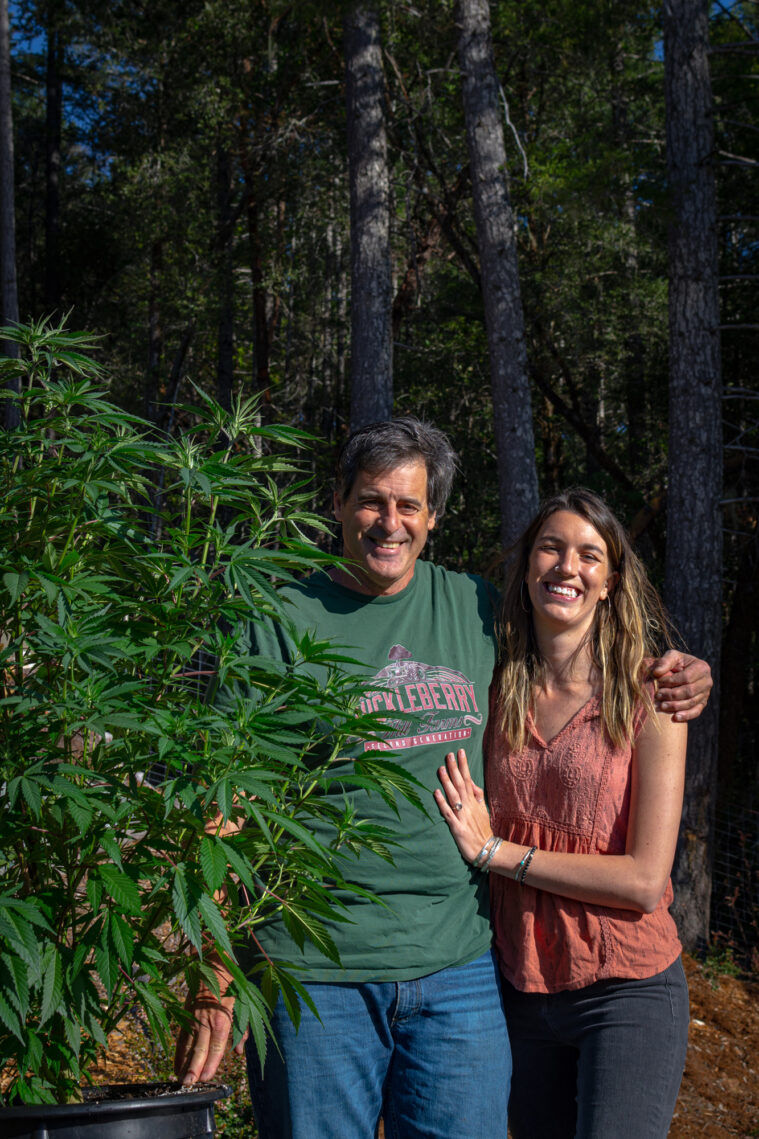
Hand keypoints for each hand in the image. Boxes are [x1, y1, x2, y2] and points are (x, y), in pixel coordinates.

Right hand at [174, 970, 247, 1085]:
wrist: (213, 961)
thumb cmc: (232, 984)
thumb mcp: (244, 1004)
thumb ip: (240, 1030)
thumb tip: (238, 1053)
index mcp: (223, 1017)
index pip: (217, 1045)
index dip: (211, 1062)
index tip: (206, 1078)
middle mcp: (207, 1018)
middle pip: (200, 1046)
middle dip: (194, 1066)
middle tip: (189, 1084)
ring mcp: (194, 1015)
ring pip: (187, 1042)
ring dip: (183, 1062)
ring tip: (180, 1079)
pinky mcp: (186, 1013)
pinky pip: (181, 1035)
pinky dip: (178, 1050)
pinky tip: (176, 1064)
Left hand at [433, 749, 492, 863]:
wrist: (487, 850)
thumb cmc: (483, 830)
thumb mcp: (484, 810)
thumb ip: (478, 796)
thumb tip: (472, 783)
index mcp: (474, 802)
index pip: (468, 779)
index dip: (464, 765)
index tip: (460, 751)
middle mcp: (468, 806)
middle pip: (460, 784)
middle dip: (455, 769)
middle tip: (449, 754)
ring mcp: (462, 816)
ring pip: (454, 796)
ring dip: (447, 782)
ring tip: (441, 769)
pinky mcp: (457, 828)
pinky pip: (448, 813)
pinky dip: (442, 803)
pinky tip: (436, 793)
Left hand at [649, 650, 712, 721]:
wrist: (680, 672)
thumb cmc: (675, 663)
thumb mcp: (671, 656)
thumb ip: (664, 662)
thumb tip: (657, 673)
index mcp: (702, 667)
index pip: (687, 677)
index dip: (671, 681)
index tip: (658, 682)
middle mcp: (707, 681)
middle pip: (689, 691)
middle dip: (672, 695)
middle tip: (658, 695)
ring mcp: (706, 693)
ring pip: (691, 702)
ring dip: (676, 706)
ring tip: (662, 706)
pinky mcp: (702, 703)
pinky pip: (696, 711)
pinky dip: (686, 715)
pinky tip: (675, 717)